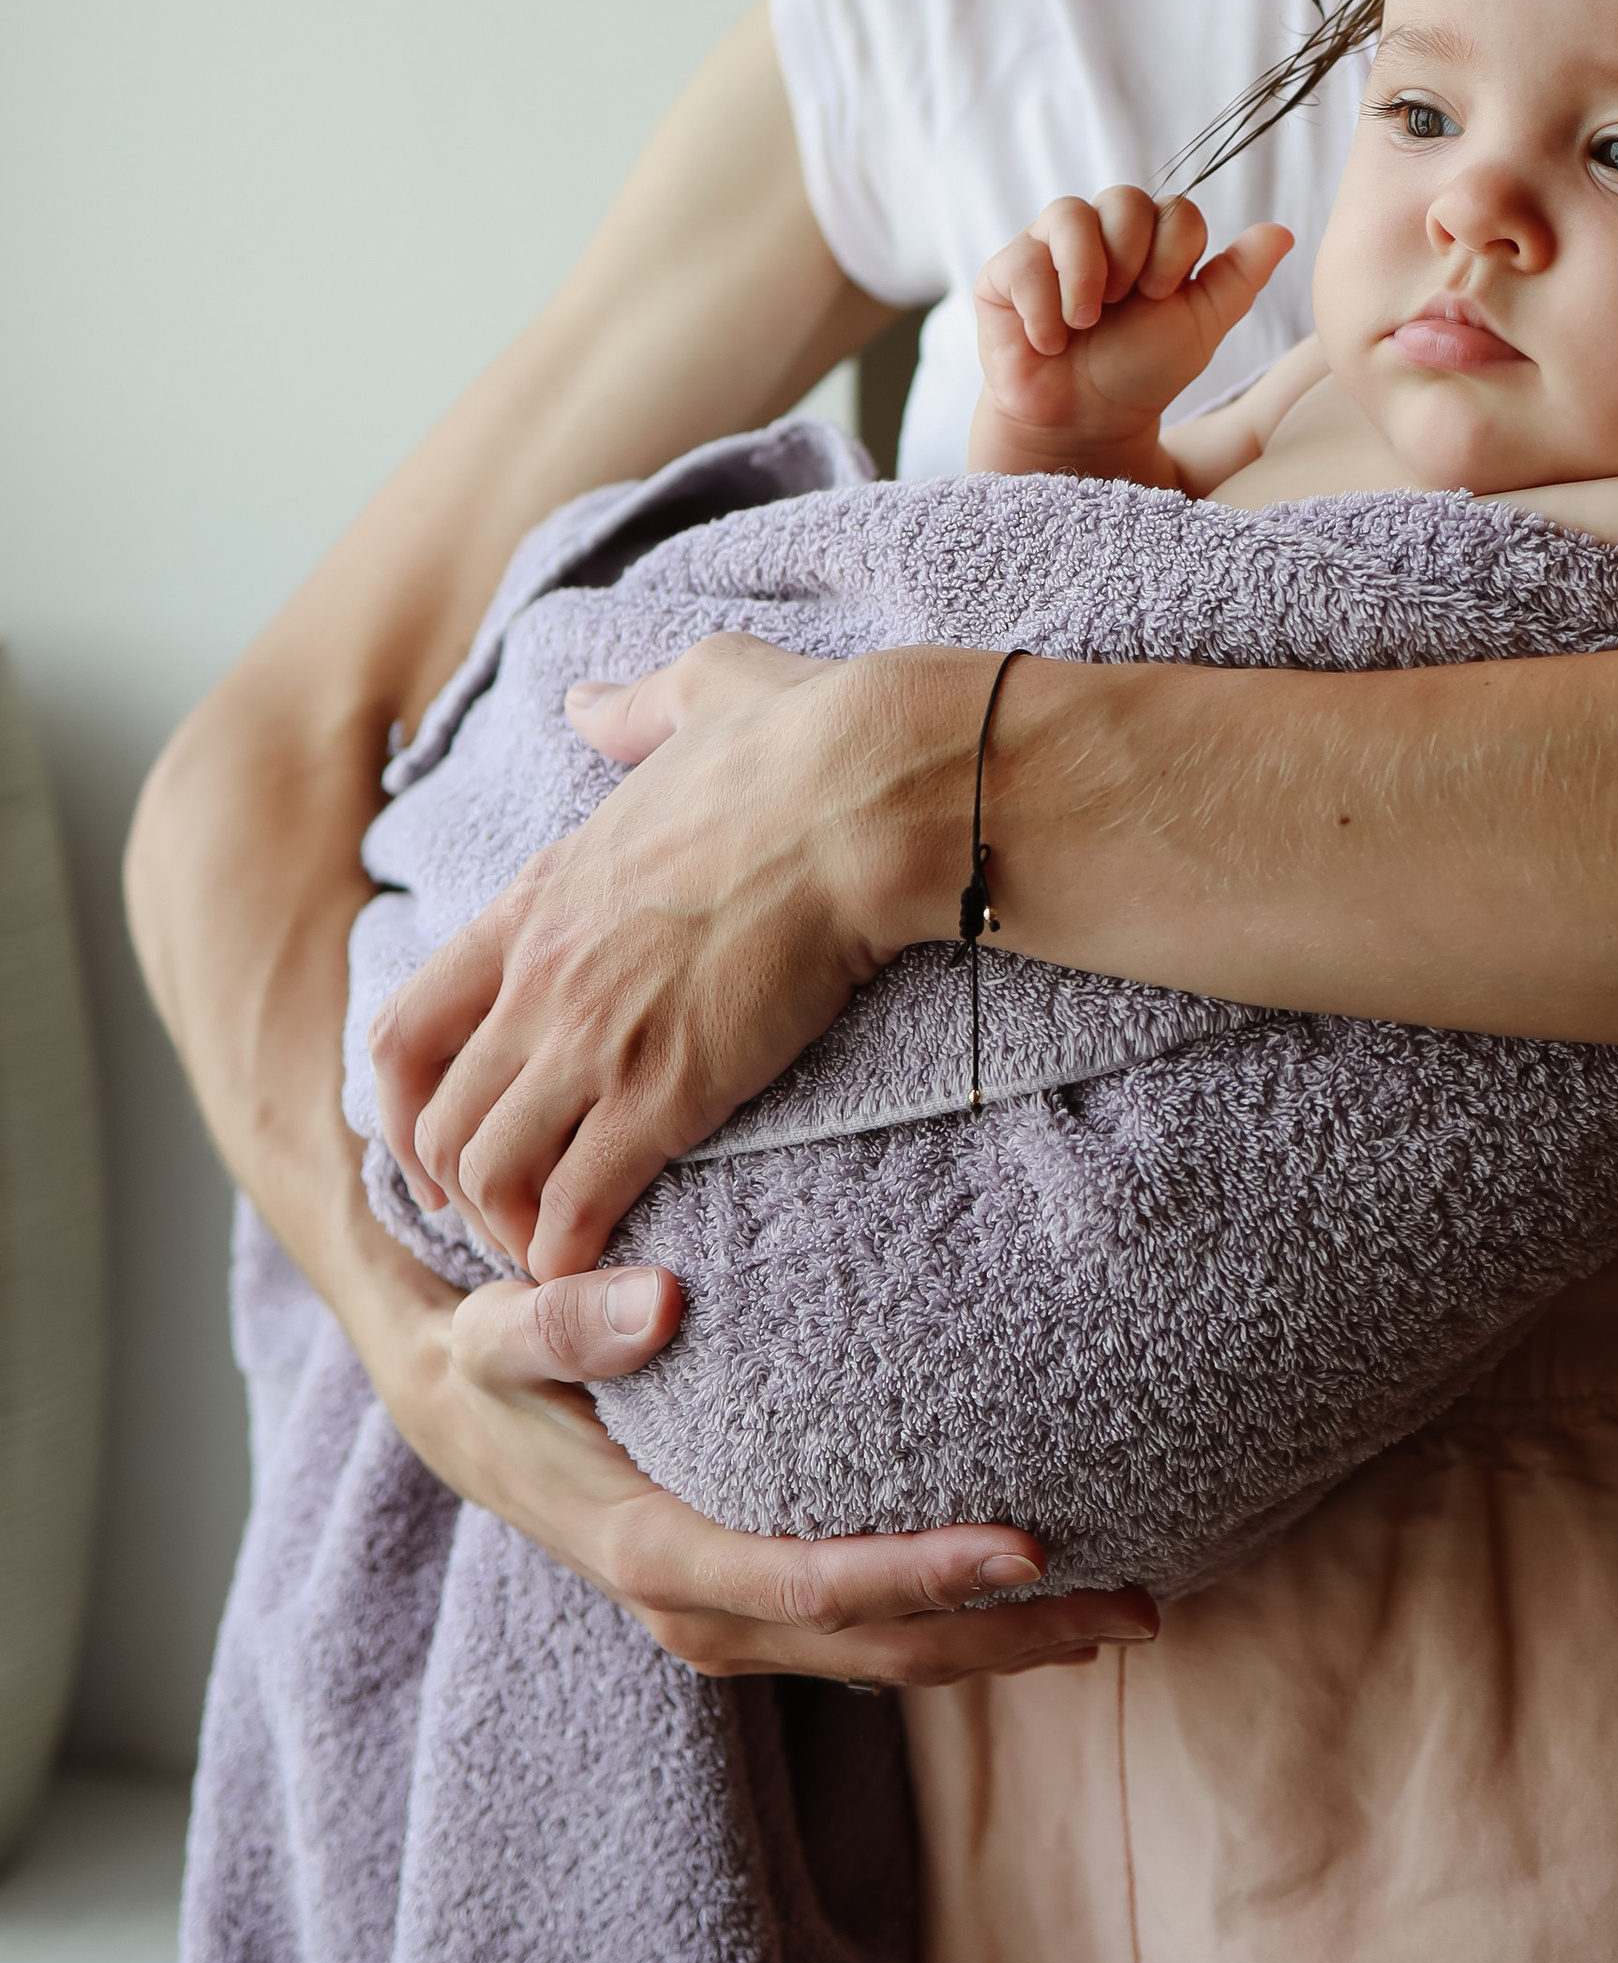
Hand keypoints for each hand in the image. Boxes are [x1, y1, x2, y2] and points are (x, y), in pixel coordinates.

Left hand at [371, 632, 980, 1279]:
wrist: (866, 795)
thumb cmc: (804, 743)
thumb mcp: (697, 695)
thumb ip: (632, 711)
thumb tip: (588, 701)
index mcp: (540, 898)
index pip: (409, 1021)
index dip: (405, 1102)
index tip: (439, 1143)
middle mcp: (542, 977)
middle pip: (436, 1120)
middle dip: (454, 1189)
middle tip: (502, 1224)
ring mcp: (593, 1038)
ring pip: (489, 1175)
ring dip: (513, 1232)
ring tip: (558, 1256)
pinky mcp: (662, 1091)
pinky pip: (575, 1207)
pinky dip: (571, 1254)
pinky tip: (603, 1267)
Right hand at [392, 1252, 1155, 1680]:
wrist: (447, 1405)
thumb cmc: (481, 1352)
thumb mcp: (499, 1325)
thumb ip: (568, 1317)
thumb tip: (661, 1302)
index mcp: (653, 1549)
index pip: (814, 1581)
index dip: (923, 1573)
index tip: (1031, 1546)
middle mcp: (696, 1607)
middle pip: (874, 1646)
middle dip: (1008, 1635)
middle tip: (1140, 1607)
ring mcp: (721, 1616)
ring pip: (879, 1657)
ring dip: (1000, 1645)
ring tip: (1126, 1613)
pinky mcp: (742, 1599)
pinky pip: (859, 1631)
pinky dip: (952, 1622)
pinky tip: (1036, 1592)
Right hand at [970, 190, 1289, 472]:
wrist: (1085, 421)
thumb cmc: (1142, 372)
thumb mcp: (1200, 326)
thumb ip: (1237, 278)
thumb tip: (1282, 232)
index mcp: (1152, 241)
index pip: (1175, 208)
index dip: (1174, 248)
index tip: (1161, 296)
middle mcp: (1100, 233)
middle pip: (1123, 198)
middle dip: (1132, 253)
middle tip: (1125, 303)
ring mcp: (1049, 248)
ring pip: (1068, 212)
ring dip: (1086, 272)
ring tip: (1086, 323)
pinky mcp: (1004, 274)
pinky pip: (1022, 260)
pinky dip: (1043, 306)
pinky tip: (1051, 341)